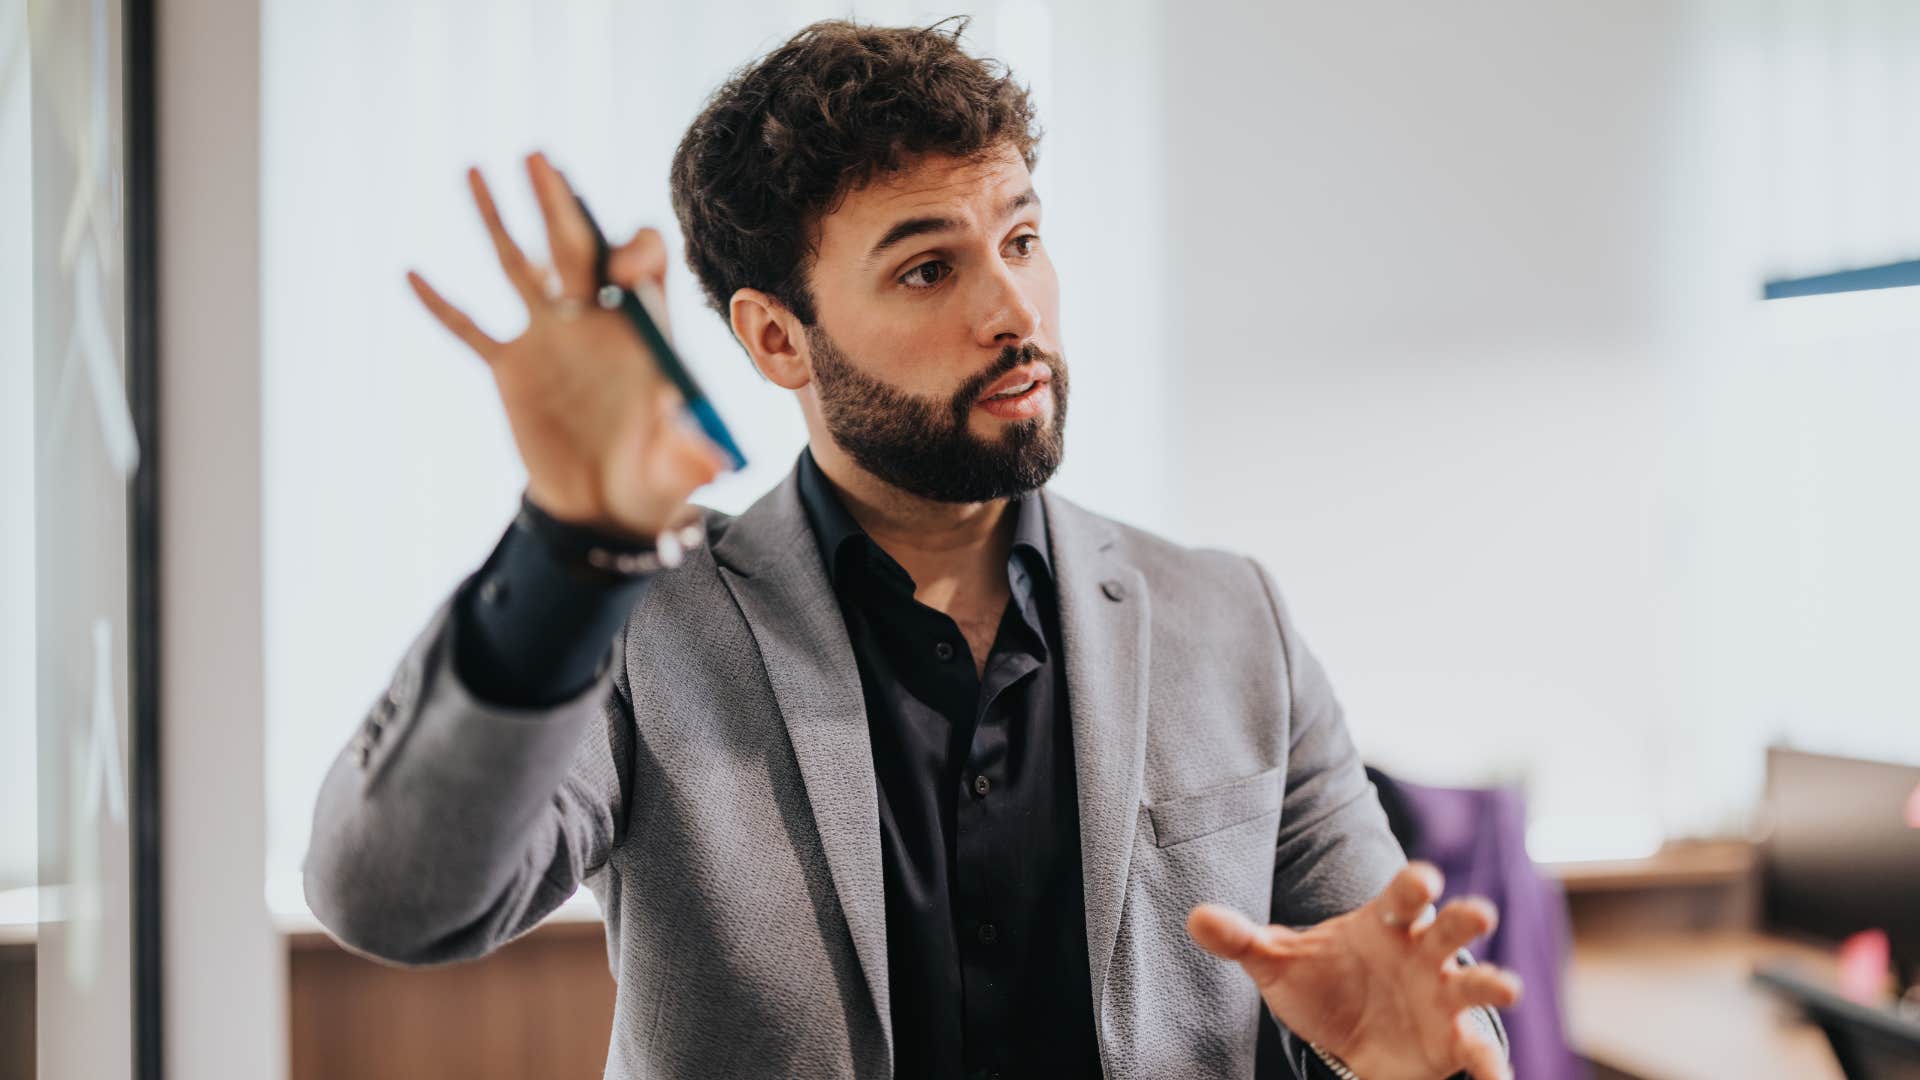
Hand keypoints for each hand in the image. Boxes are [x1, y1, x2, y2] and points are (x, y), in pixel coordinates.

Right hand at [407, 151, 730, 538]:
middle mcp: (594, 320)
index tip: (621, 266)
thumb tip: (712, 458)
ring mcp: (548, 339)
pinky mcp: (511, 369)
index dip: (633, 253)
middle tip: (540, 158)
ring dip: (498, 220)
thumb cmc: (653, 477)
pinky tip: (413, 276)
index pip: (643, 267)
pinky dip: (442, 306)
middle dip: (559, 204)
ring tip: (476, 170)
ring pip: (520, 267)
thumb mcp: (674, 468)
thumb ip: (689, 456)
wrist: (605, 504)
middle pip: (576, 248)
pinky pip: (471, 330)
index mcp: (644, 329)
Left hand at [1187, 863, 1520, 1079]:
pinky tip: (1496, 1077)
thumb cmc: (1322, 981)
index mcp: (1385, 924)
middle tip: (1478, 914)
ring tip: (1507, 988)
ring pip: (1475, 984)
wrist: (1346, 1032)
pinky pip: (1476, 1051)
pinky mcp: (1452, 1041)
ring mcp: (1442, 996)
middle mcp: (1422, 953)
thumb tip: (1194, 917)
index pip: (1402, 896)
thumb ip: (1241, 938)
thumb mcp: (1277, 962)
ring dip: (1492, 984)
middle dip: (1466, 918)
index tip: (1425, 878)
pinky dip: (1489, 1064)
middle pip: (1450, 928)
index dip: (1414, 884)